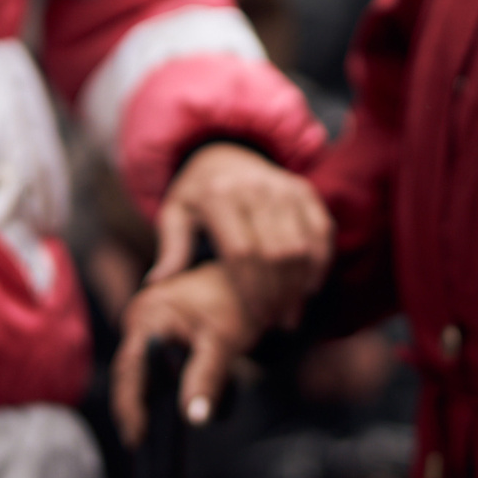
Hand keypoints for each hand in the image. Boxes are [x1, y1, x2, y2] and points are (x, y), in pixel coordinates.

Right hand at [112, 264, 257, 445]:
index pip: (130, 369)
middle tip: (139, 444)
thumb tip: (194, 419)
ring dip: (143, 398)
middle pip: (129, 371)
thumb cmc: (236, 301)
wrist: (249, 275)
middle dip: (133, 407)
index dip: (129, 406)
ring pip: (140, 369)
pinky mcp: (158, 330)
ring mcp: (147, 323)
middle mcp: (140, 317)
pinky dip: (156, 386)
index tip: (136, 438)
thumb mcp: (223, 341)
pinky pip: (151, 363)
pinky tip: (162, 408)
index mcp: (149, 316)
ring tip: (147, 434)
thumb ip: (207, 379)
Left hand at [150, 142, 330, 329]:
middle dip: (278, 295)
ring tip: (290, 316)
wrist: (225, 153)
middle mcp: (255, 188)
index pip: (242, 253)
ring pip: (301, 247)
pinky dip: (320, 263)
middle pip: (276, 254)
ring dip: (299, 287)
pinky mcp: (303, 190)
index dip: (252, 291)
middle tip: (275, 324)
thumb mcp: (174, 214)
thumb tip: (155, 284)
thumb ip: (170, 248)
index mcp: (219, 195)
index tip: (255, 320)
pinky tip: (309, 289)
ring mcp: (283, 187)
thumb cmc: (196, 193)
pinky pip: (322, 231)